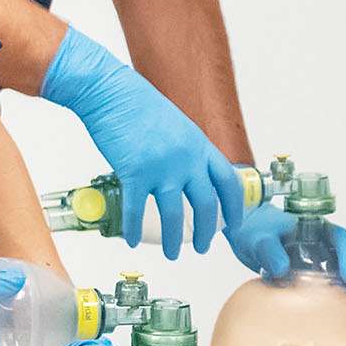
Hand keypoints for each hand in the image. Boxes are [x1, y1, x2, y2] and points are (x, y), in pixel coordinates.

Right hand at [40, 27, 243, 257]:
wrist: (110, 90)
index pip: (229, 182)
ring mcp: (162, 166)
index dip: (236, 207)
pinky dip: (134, 229)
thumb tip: (191, 175)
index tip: (235, 225)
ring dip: (174, 240)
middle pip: (207, 205)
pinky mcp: (134, 172)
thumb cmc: (138, 104)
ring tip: (173, 254)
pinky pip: (136, 210)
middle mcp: (187, 158)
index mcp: (200, 145)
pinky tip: (132, 241)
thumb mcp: (177, 125)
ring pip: (174, 215)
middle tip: (203, 247)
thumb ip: (188, 150)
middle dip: (207, 232)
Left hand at [225, 205, 345, 324]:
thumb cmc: (256, 230)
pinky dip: (343, 308)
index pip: (344, 240)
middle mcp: (328, 246)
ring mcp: (326, 263)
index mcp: (320, 230)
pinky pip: (338, 293)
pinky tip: (339, 326)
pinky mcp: (319, 280)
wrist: (248, 235)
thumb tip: (282, 269)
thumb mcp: (260, 239)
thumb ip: (270, 251)